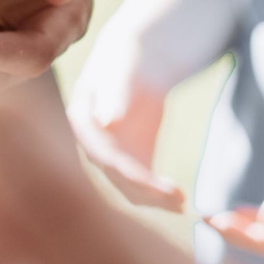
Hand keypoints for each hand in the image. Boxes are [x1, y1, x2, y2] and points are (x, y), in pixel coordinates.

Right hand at [66, 34, 184, 211]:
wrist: (135, 64)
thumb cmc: (126, 61)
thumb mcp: (120, 72)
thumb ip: (113, 96)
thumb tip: (104, 121)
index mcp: (81, 120)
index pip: (100, 153)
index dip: (124, 171)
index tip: (150, 183)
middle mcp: (91, 144)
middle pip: (115, 175)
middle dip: (144, 191)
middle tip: (175, 197)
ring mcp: (111, 155)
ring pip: (129, 187)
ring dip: (154, 200)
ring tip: (183, 203)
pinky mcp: (131, 161)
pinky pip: (143, 185)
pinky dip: (160, 196)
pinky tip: (181, 201)